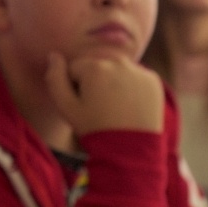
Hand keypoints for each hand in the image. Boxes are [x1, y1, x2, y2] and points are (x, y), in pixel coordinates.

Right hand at [44, 52, 163, 135]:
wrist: (130, 150)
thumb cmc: (94, 128)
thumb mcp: (66, 107)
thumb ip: (54, 78)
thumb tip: (54, 56)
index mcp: (94, 67)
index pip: (75, 68)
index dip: (75, 86)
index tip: (83, 104)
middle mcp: (118, 61)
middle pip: (97, 64)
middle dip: (94, 79)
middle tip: (99, 105)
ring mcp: (138, 70)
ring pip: (117, 68)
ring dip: (113, 79)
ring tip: (115, 105)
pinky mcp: (153, 79)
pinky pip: (135, 75)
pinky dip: (131, 85)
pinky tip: (130, 104)